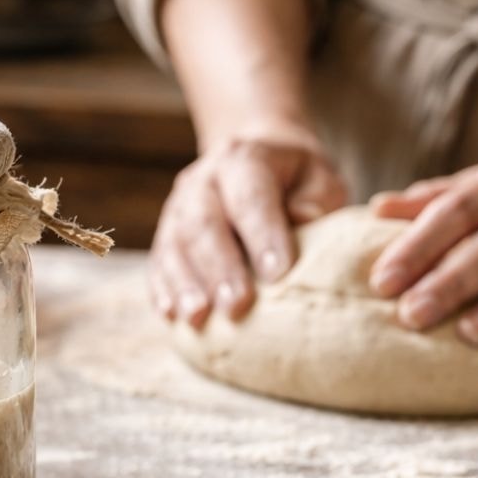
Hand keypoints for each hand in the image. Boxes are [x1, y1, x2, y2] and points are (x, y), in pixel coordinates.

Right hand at [150, 126, 346, 327]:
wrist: (257, 166)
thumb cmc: (298, 184)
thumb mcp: (319, 181)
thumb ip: (315, 201)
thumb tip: (301, 223)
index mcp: (245, 159)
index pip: (250, 194)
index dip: (262, 233)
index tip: (277, 274)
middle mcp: (204, 179)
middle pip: (204, 222)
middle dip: (220, 267)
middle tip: (236, 306)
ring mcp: (178, 206)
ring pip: (174, 243)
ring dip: (185, 283)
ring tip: (198, 318)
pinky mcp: (165, 233)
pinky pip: (158, 261)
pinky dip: (163, 288)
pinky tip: (171, 315)